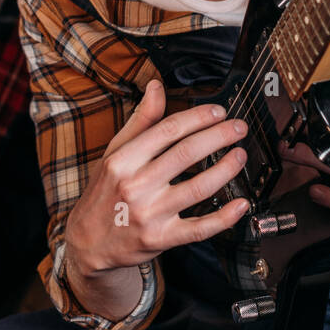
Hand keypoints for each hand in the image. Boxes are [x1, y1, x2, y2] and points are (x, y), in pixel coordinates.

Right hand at [64, 79, 250, 278]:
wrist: (87, 243)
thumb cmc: (104, 193)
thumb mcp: (114, 153)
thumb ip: (140, 121)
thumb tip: (156, 86)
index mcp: (123, 160)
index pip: (168, 129)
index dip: (199, 117)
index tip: (219, 112)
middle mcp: (136, 185)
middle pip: (187, 153)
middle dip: (220, 136)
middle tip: (239, 128)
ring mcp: (149, 214)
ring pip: (199, 187)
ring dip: (227, 169)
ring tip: (240, 156)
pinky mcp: (161, 239)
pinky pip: (200, 228)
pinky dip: (225, 217)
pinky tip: (241, 204)